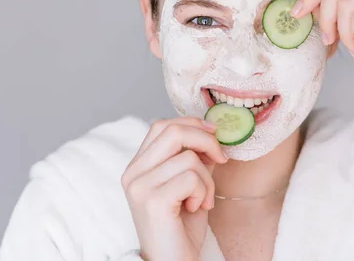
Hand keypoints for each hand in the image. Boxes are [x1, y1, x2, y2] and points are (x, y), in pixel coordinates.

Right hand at [121, 117, 227, 260]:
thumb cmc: (180, 228)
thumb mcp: (190, 186)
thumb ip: (194, 159)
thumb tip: (211, 134)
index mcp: (138, 166)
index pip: (161, 126)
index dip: (192, 125)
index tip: (214, 135)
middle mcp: (133, 173)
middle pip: (172, 131)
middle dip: (205, 141)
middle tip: (220, 160)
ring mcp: (139, 186)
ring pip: (187, 157)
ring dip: (206, 179)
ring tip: (202, 199)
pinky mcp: (152, 200)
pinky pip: (190, 177)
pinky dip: (203, 191)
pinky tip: (196, 207)